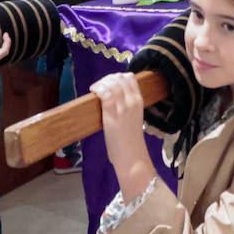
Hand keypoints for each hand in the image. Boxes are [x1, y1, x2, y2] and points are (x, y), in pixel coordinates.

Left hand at [91, 73, 153, 200]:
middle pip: (119, 78)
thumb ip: (127, 107)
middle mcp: (133, 101)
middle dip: (107, 78)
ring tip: (96, 89)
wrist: (131, 157)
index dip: (117, 77)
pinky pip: (105, 93)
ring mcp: (123, 108)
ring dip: (101, 82)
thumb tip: (114, 98)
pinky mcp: (112, 114)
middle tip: (100, 86)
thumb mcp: (134, 119)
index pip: (130, 78)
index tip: (109, 83)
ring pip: (112, 83)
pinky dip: (98, 88)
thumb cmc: (130, 141)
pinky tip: (93, 91)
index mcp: (140, 102)